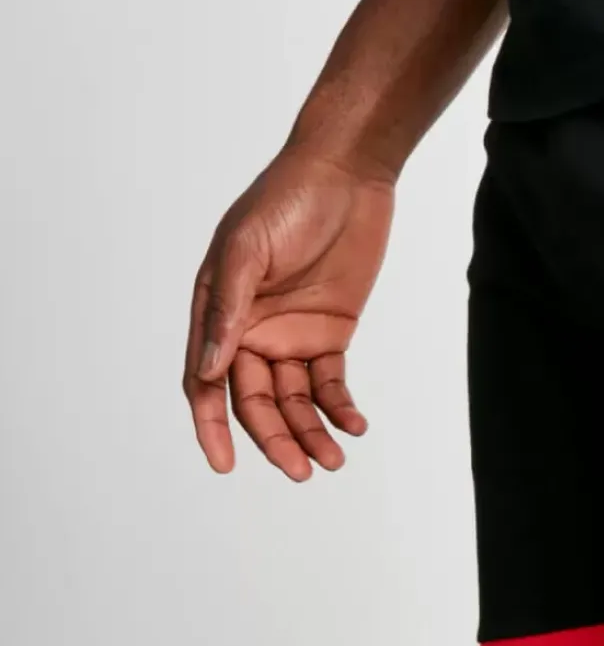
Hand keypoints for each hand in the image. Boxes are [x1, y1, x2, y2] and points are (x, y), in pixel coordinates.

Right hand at [183, 147, 394, 479]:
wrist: (347, 174)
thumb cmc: (285, 200)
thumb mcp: (248, 249)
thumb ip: (228, 308)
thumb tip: (208, 368)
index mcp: (216, 312)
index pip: (205, 383)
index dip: (211, 425)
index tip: (224, 463)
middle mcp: (249, 331)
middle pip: (256, 402)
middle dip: (275, 439)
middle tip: (300, 471)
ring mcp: (291, 333)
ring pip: (295, 401)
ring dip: (311, 433)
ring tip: (333, 460)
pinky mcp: (331, 331)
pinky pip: (331, 382)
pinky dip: (341, 408)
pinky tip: (355, 425)